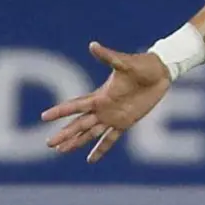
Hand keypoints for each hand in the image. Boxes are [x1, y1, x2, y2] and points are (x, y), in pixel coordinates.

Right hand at [41, 42, 170, 162]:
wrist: (160, 72)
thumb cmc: (142, 65)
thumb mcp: (125, 63)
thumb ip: (108, 57)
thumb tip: (93, 45)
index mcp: (100, 95)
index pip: (76, 106)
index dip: (60, 111)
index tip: (44, 117)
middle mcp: (103, 108)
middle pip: (79, 124)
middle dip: (65, 134)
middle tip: (49, 144)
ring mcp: (113, 117)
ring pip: (90, 133)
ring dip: (76, 142)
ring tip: (61, 151)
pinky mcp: (126, 123)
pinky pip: (111, 139)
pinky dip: (101, 149)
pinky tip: (90, 160)